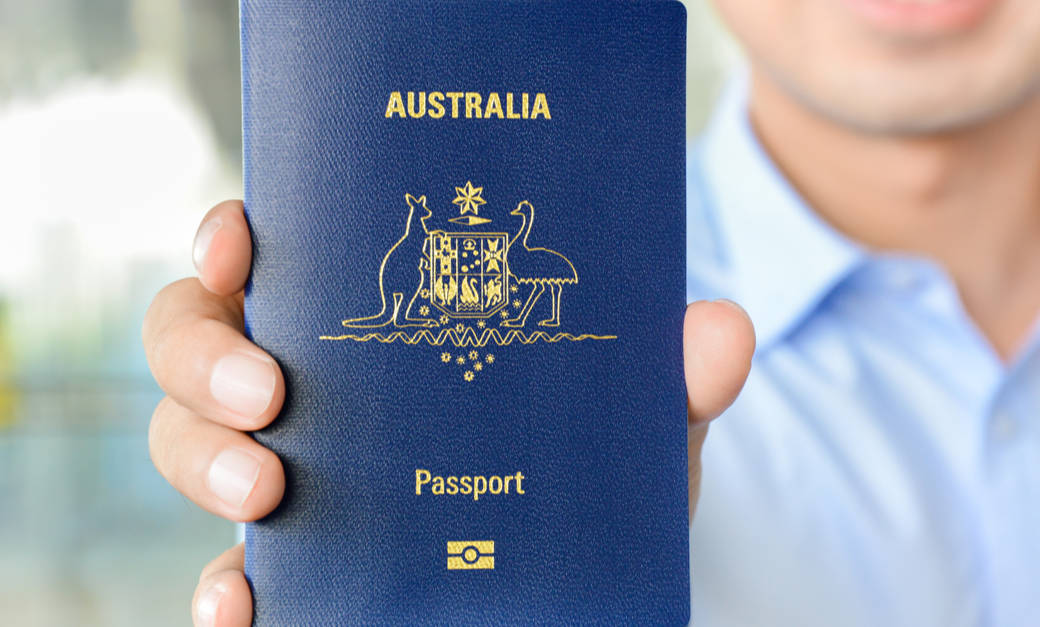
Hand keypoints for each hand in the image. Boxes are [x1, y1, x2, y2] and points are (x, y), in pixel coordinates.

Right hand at [143, 201, 754, 626]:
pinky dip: (219, 592)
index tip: (241, 243)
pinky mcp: (296, 571)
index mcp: (376, 325)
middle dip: (203, 355)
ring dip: (204, 463)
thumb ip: (671, 381)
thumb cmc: (591, 475)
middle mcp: (313, 392)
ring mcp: (291, 478)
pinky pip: (223, 575)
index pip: (270, 259)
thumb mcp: (634, 424)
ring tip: (267, 495)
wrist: (583, 579)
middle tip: (268, 391)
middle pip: (197, 344)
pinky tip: (245, 606)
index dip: (231, 239)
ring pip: (188, 447)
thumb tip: (719, 330)